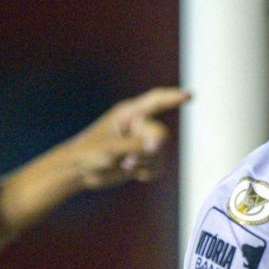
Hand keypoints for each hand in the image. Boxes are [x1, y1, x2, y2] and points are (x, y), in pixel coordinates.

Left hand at [66, 86, 188, 188]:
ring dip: (145, 163)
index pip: (155, 102)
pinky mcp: (145, 159)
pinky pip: (159, 167)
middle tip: (128, 160)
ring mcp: (144, 142)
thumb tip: (158, 146)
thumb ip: (136, 145)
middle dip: (148, 150)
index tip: (189, 96)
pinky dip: (146, 172)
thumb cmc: (88, 153)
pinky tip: (131, 172)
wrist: (79, 171)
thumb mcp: (110, 148)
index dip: (173, 98)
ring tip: (124, 165)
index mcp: (129, 114)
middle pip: (160, 135)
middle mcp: (140, 125)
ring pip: (161, 154)